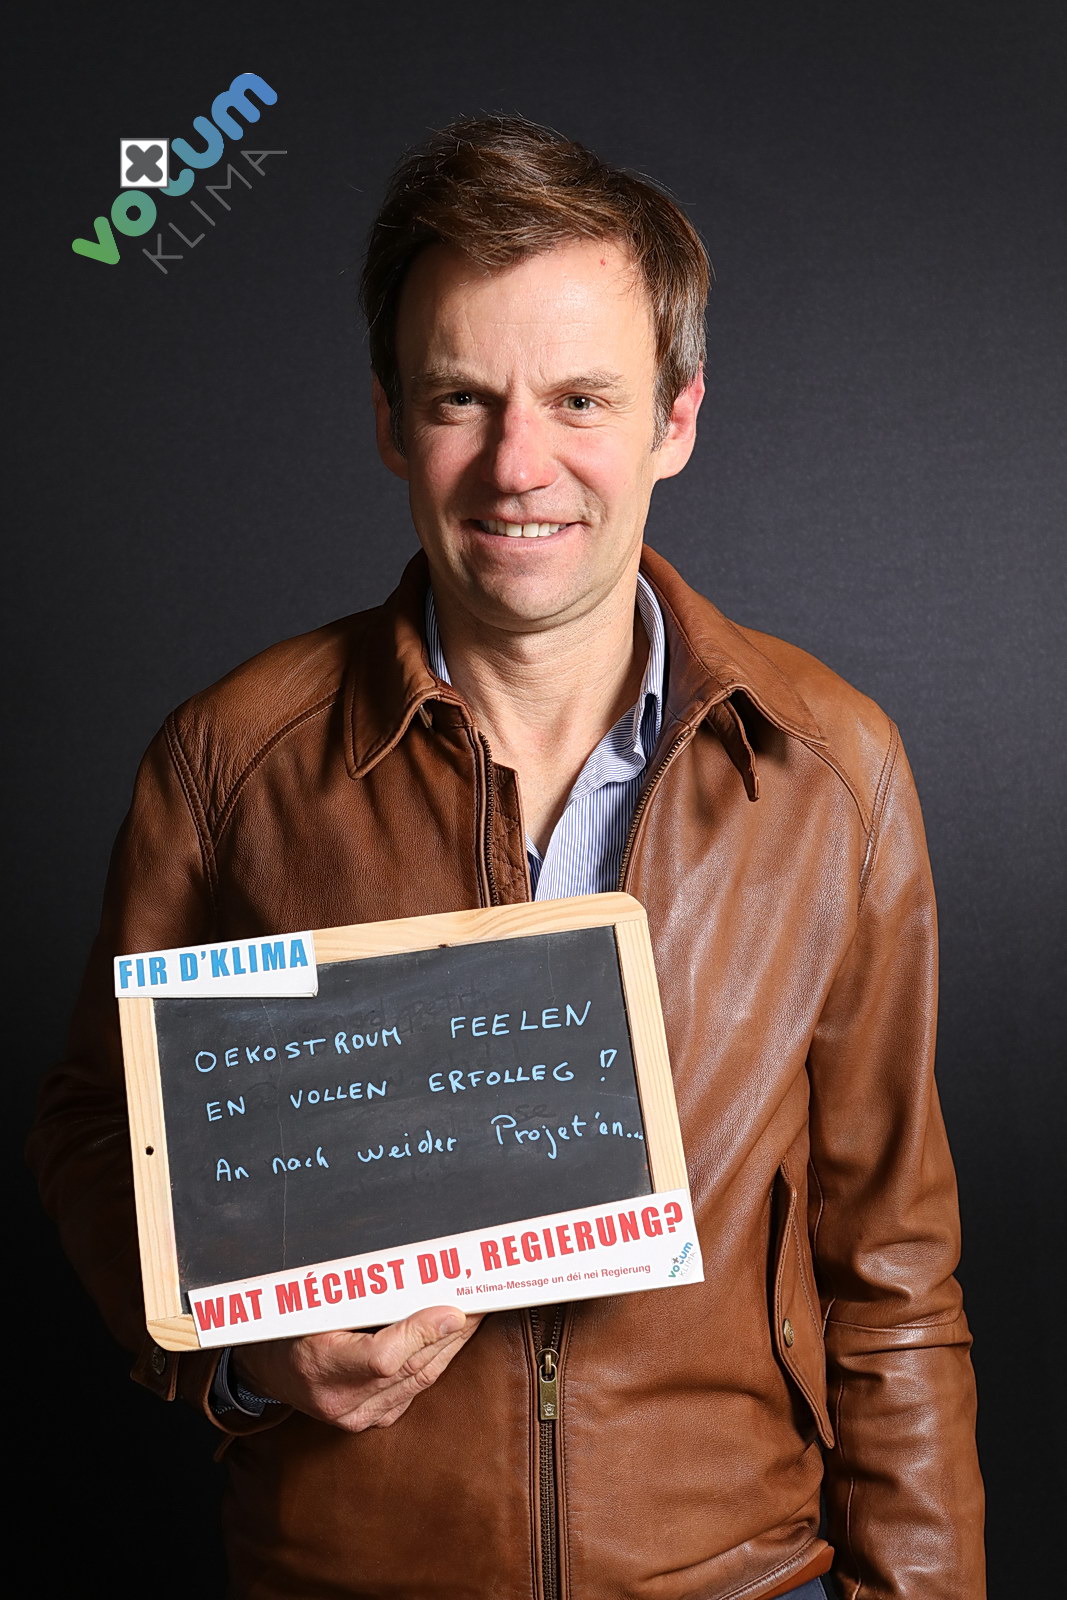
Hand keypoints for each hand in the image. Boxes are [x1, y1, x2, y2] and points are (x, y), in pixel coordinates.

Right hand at [230, 1306, 483, 1431]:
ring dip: (454, 1346)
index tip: (454, 1310)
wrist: (267, 1369)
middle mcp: (340, 1400)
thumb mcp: (311, 1300)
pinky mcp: (372, 1420)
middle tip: (483, 1299)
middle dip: (454, 1333)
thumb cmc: (287, 1325)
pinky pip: (415, 1388)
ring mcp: (358, 1416)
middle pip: (412, 1368)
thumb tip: (407, 1277)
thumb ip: (356, 1293)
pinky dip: (438, 1360)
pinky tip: (454, 1338)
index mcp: (318, 1364)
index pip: (383, 1357)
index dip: (423, 1333)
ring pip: (421, 1379)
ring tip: (478, 1313)